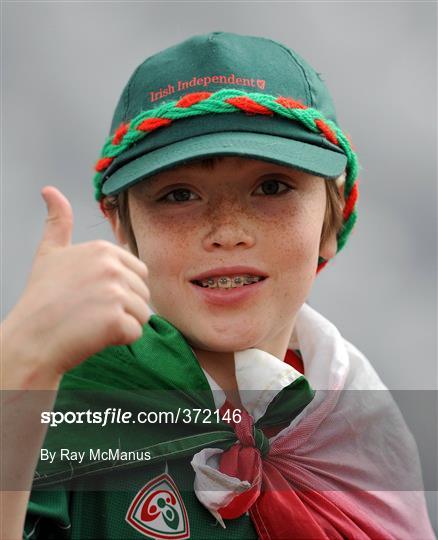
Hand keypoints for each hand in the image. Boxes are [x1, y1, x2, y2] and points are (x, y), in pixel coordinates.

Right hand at [2, 186, 150, 381]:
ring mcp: (114, 292)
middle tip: (90, 311)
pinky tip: (94, 336)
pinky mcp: (115, 319)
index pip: (138, 272)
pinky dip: (119, 339)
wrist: (31, 338)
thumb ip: (57, 222)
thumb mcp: (49, 254)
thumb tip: (50, 190)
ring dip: (123, 324)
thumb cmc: (41, 299)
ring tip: (92, 323)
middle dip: (124, 307)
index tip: (92, 295)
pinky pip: (135, 332)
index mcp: (102, 249)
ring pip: (142, 314)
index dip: (121, 288)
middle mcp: (111, 266)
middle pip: (143, 293)